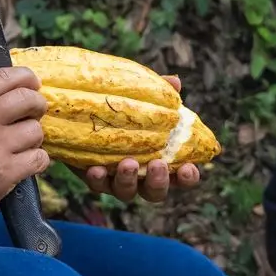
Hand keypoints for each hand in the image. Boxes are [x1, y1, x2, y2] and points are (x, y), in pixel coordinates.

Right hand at [0, 66, 49, 229]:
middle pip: (27, 99)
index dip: (26, 77)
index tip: (32, 83)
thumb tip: (10, 98)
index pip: (5, 77)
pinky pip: (38, 158)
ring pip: (36, 131)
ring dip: (34, 136)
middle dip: (37, 104)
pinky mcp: (6, 173)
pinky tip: (27, 161)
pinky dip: (37, 159)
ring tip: (26, 143)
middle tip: (36, 112)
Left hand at [78, 75, 200, 203]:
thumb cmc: (126, 108)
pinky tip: (96, 168)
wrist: (86, 112)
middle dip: (158, 181)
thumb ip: (159, 94)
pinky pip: (97, 185)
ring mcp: (117, 180)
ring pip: (127, 192)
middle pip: (155, 192)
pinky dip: (98, 179)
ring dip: (128, 180)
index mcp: (161, 160)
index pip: (181, 176)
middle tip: (158, 164)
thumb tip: (174, 83)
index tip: (188, 168)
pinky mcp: (94, 178)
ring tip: (128, 163)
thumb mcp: (143, 98)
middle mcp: (141, 176)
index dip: (188, 177)